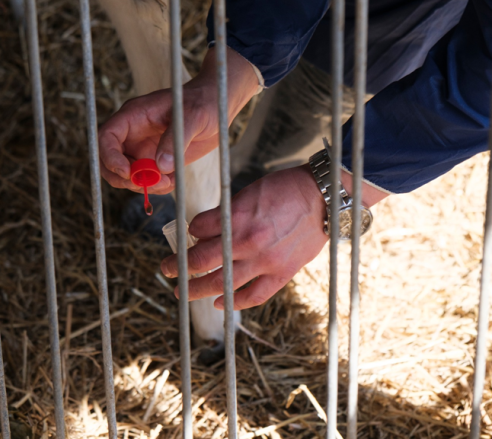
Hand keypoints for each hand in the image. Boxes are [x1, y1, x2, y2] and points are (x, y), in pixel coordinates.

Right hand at [98, 47, 259, 193]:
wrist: (217, 107)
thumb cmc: (204, 102)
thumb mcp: (193, 116)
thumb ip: (176, 139)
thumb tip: (161, 166)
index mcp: (134, 116)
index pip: (107, 137)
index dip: (110, 157)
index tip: (128, 173)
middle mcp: (133, 134)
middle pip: (109, 161)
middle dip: (123, 178)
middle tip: (146, 184)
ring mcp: (143, 148)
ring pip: (126, 175)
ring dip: (142, 185)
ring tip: (167, 181)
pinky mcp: (156, 160)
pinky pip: (146, 179)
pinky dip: (156, 186)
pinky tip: (173, 180)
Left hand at [160, 166, 387, 309]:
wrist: (324, 197)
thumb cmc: (285, 189)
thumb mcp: (249, 192)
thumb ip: (227, 213)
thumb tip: (203, 229)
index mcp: (238, 215)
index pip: (199, 229)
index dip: (190, 231)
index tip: (187, 234)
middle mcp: (248, 240)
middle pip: (202, 260)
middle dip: (179, 266)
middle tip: (166, 268)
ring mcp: (265, 260)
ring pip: (222, 282)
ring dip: (197, 289)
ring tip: (182, 292)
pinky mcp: (282, 273)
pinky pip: (254, 295)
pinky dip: (234, 301)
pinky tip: (219, 303)